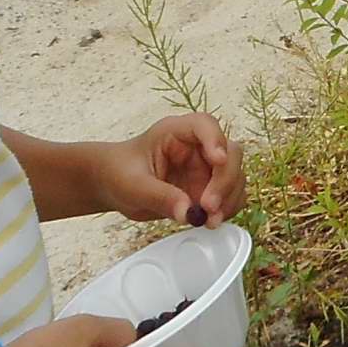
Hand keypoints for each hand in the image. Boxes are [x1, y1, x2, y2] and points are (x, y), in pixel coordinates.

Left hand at [94, 113, 245, 226]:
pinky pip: (230, 197)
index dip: (216, 140)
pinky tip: (210, 221)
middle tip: (208, 207)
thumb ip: (160, 196)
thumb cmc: (119, 173)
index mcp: (176, 132)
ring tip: (209, 221)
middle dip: (225, 181)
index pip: (205, 125)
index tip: (218, 160)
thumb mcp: (133, 185)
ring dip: (229, 199)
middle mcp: (197, 147)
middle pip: (230, 154)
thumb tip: (189, 213)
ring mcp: (205, 169)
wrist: (112, 186)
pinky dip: (226, 210)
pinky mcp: (208, 189)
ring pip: (235, 177)